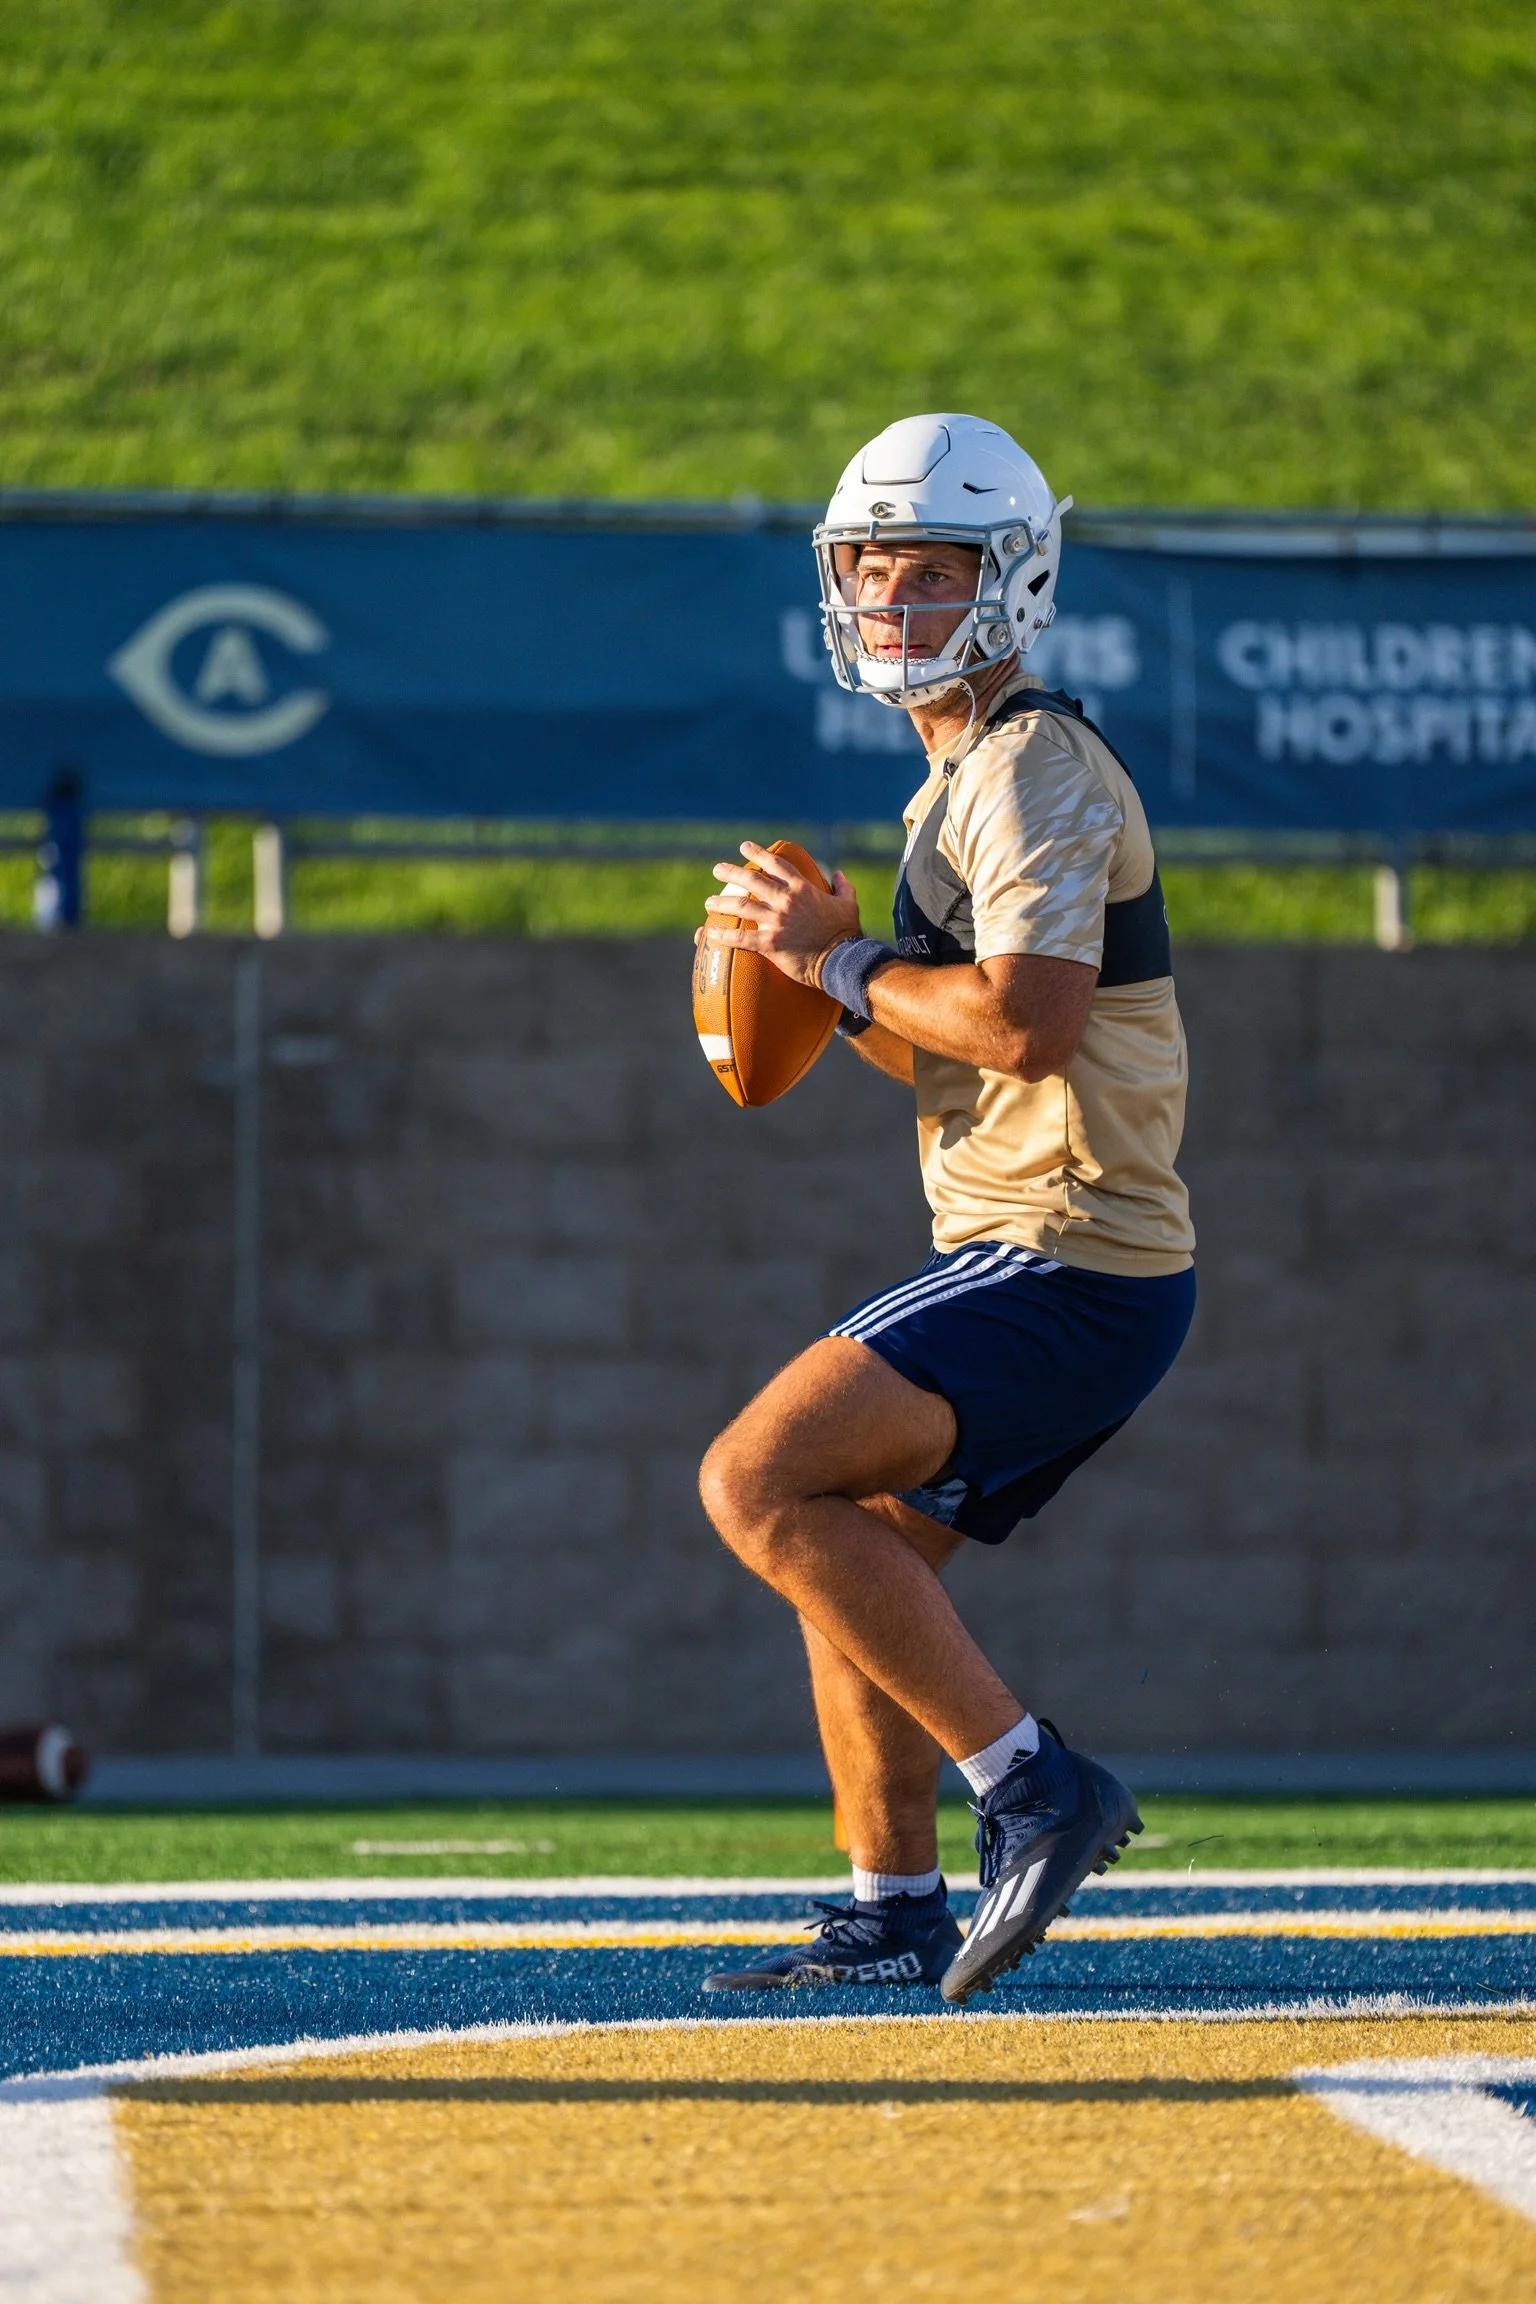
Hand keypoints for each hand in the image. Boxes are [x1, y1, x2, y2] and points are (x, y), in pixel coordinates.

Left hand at [696, 842, 862, 988]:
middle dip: (731, 873)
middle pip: (752, 880)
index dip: (758, 853)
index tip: (744, 847)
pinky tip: (710, 933)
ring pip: (741, 906)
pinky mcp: (770, 943)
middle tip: (717, 870)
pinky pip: (741, 938)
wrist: (842, 959)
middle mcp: (785, 900)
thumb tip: (839, 875)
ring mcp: (776, 921)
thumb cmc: (846, 932)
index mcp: (802, 889)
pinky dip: (724, 936)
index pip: (776, 864)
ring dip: (721, 903)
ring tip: (709, 903)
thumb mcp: (848, 904)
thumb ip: (843, 887)